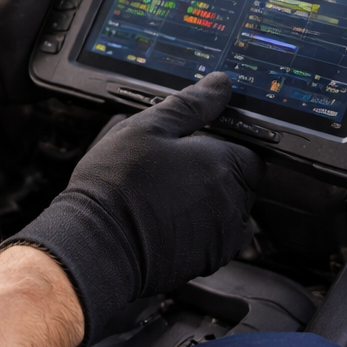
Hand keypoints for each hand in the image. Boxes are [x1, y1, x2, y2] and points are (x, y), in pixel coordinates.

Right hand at [2, 72, 263, 345]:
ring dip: (207, 201)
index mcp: (222, 162)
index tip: (195, 145)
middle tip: (172, 169)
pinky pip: (215, 237)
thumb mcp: (145, 128)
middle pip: (240, 180)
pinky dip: (198, 229)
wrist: (98, 245)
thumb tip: (219, 85)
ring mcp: (222, 234)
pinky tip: (165, 221)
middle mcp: (231, 200)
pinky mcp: (209, 261)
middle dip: (214, 172)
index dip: (221, 144)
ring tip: (164, 196)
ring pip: (228, 209)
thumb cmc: (116, 187)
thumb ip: (189, 104)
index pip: (248, 149)